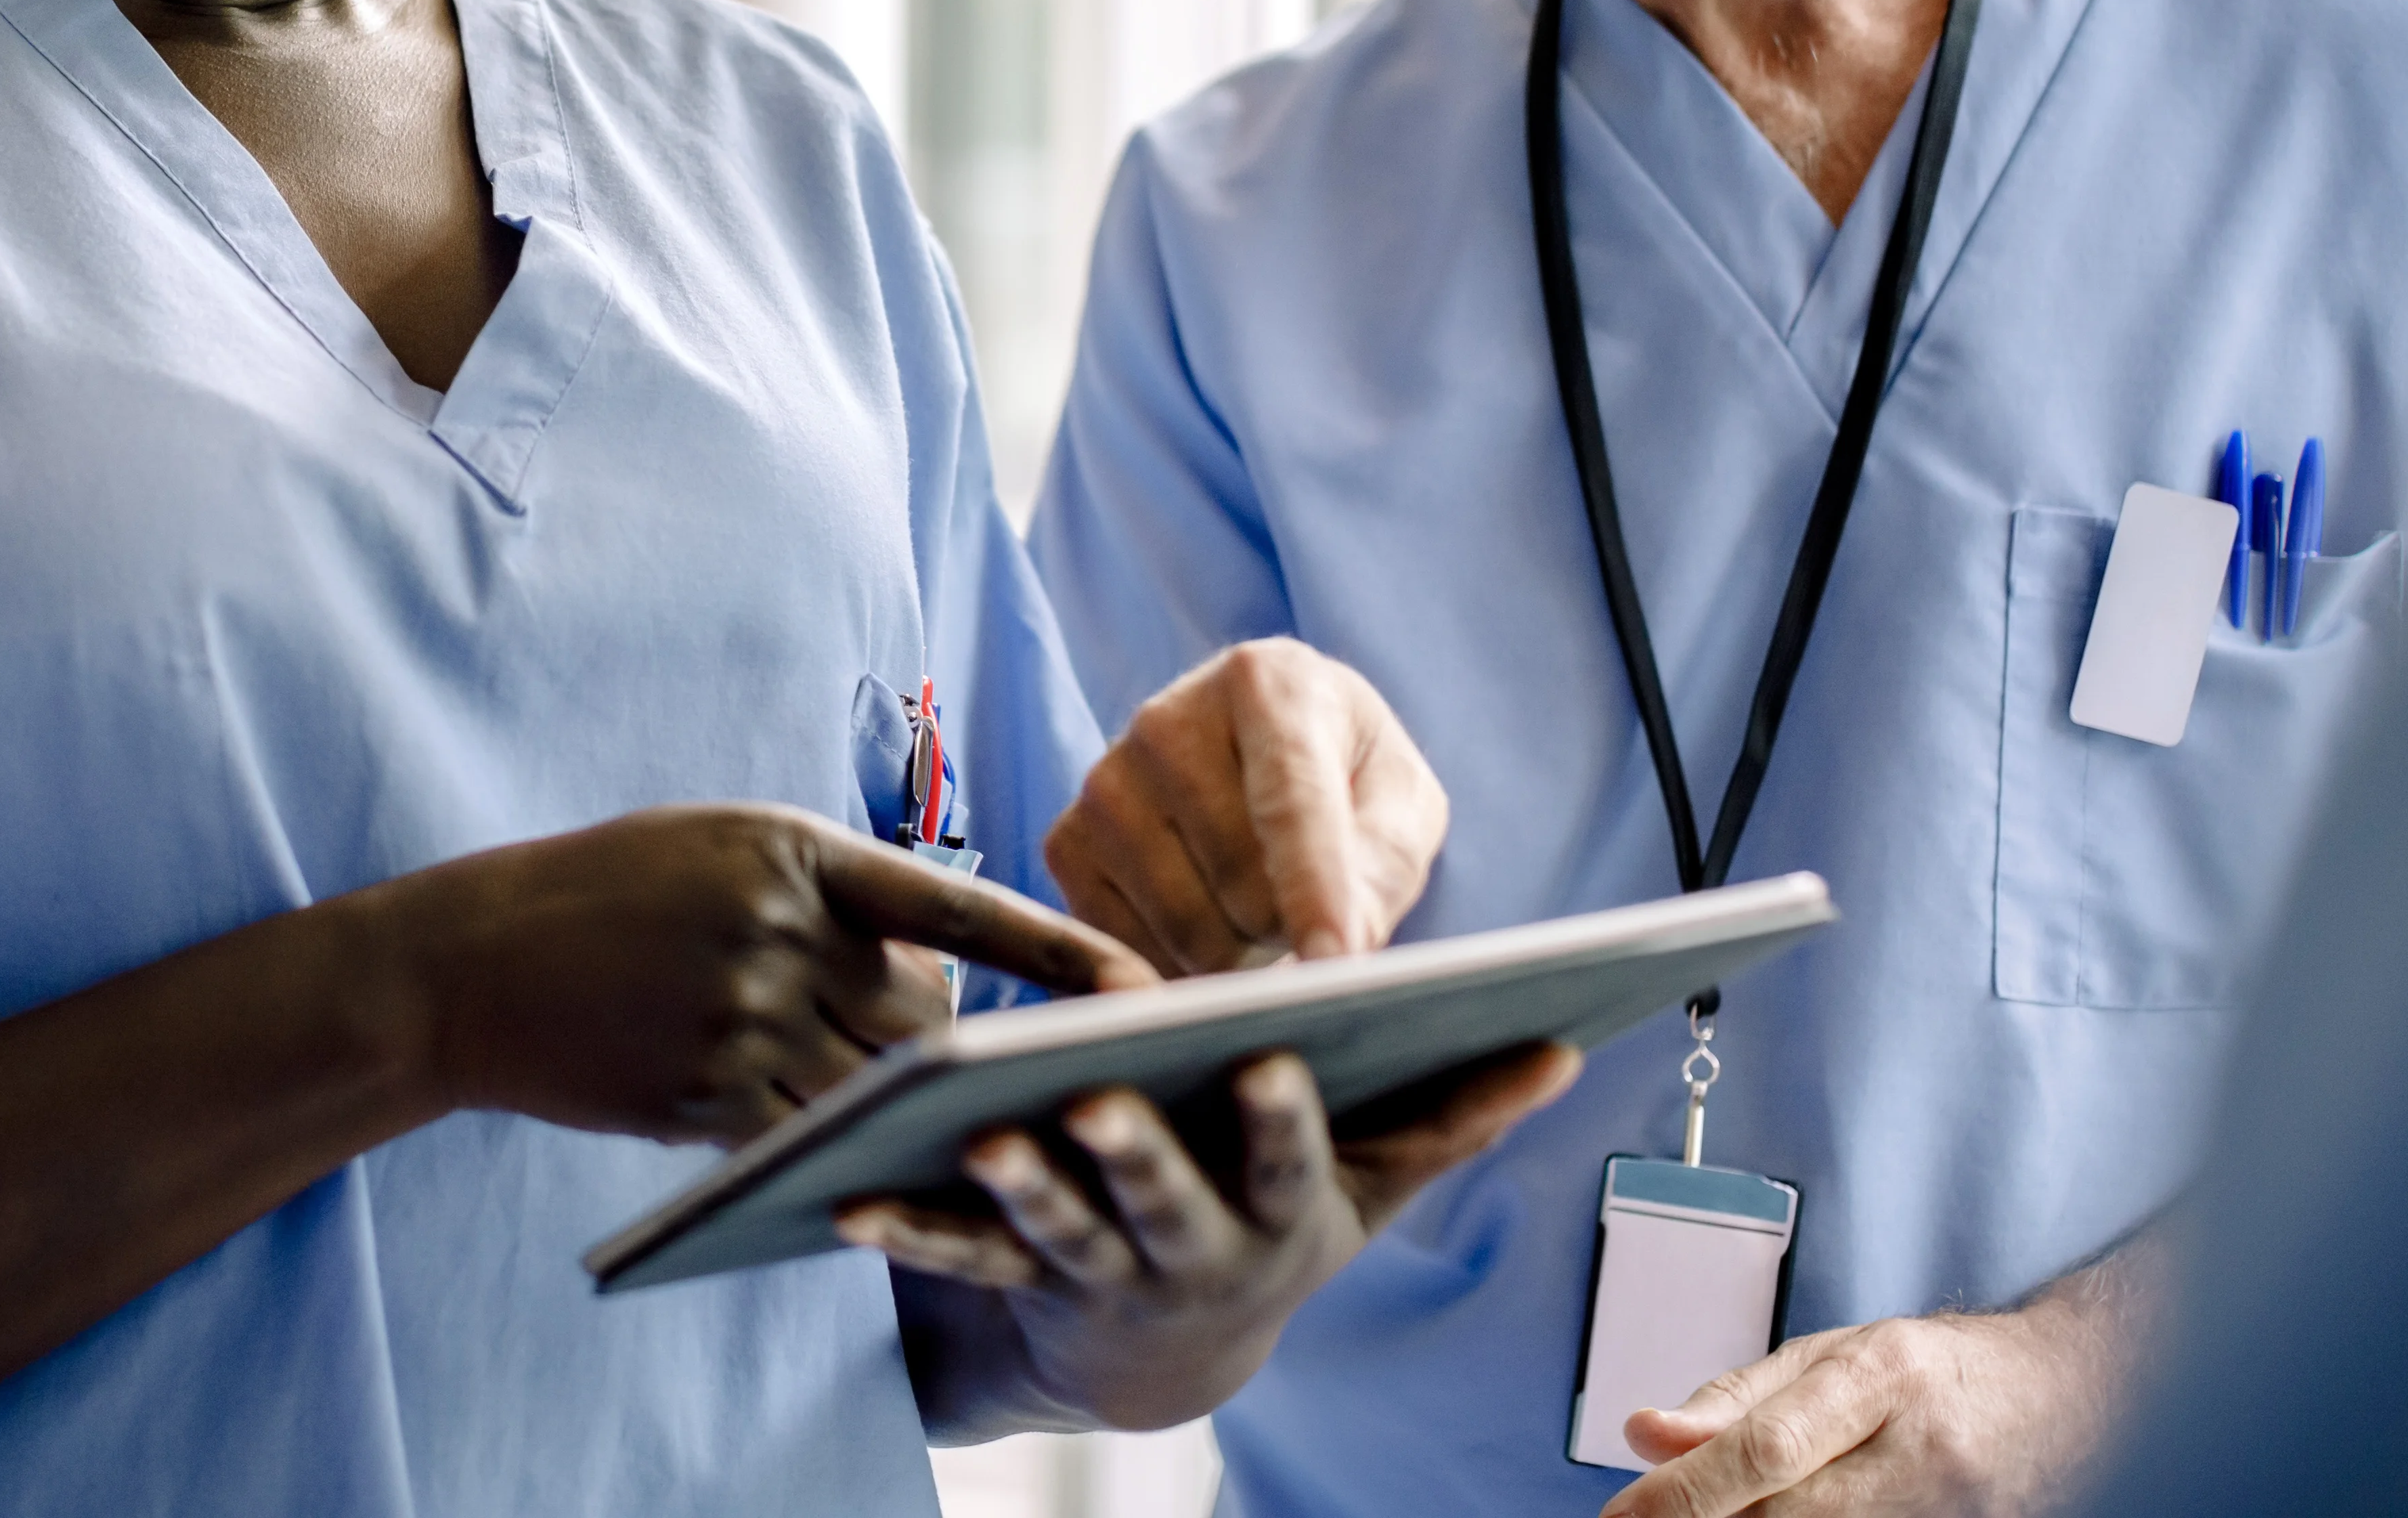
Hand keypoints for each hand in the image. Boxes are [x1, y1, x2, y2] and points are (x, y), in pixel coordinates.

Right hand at [381, 804, 1155, 1145]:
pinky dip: (834, 1144)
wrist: (477, 962)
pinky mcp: (705, 1096)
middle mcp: (778, 931)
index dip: (1057, 950)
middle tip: (982, 1064)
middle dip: (948, 1044)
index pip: (957, 904)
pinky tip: (840, 1146)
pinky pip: (809, 1136)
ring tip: (917, 1107)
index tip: (1140, 983)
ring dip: (898, 1100)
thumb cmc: (611, 894)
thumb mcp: (724, 852)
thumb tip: (931, 986)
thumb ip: (828, 901)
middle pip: (923, 1015)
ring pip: (875, 1085)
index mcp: (794, 851)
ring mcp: (741, 1018)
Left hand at [838, 1041, 1577, 1429]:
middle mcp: (1188, 1250)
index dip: (1283, 1119)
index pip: (1289, 1163)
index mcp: (1276, 1214)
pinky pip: (956, 1258)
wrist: (1169, 1362)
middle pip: (1161, 1201)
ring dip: (1017, 1187)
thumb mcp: (1371, 1187)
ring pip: (1055, 1230)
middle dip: (1133, 1153)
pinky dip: (904, 1230)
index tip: (1271, 1059)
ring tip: (976, 1131)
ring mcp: (1097, 1271)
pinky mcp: (1014, 1280)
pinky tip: (846, 1199)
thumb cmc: (1277, 1224)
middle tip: (1097, 1099)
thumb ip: (1452, 1115)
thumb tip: (1561, 1045)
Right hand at [1047, 639, 1447, 974]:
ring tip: (1254, 901)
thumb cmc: (1344, 774)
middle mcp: (1168, 719)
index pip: (1291, 803)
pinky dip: (1177, 962)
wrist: (1255, 748)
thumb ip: (1383, 864)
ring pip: (1185, 927)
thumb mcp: (1400, 802)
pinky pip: (1126, 945)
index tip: (1334, 961)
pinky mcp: (1067, 839)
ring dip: (1238, 951)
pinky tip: (1202, 915)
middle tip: (1304, 898)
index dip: (1316, 891)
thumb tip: (1334, 951)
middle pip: (1241, 883)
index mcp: (1268, 683)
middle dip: (1288, 924)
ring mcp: (1106, 779)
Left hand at [1601, 1261, 2152, 1517]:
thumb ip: (1734, 1397)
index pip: (1768, 1448)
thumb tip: (1645, 1435)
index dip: (1688, 1489)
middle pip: (1789, 1512)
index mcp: (1882, 1376)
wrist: (2061, 1396)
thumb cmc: (1929, 1368)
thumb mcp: (1828, 1353)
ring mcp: (1949, 1512)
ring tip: (1700, 1517)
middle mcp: (1922, 1453)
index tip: (1625, 1511)